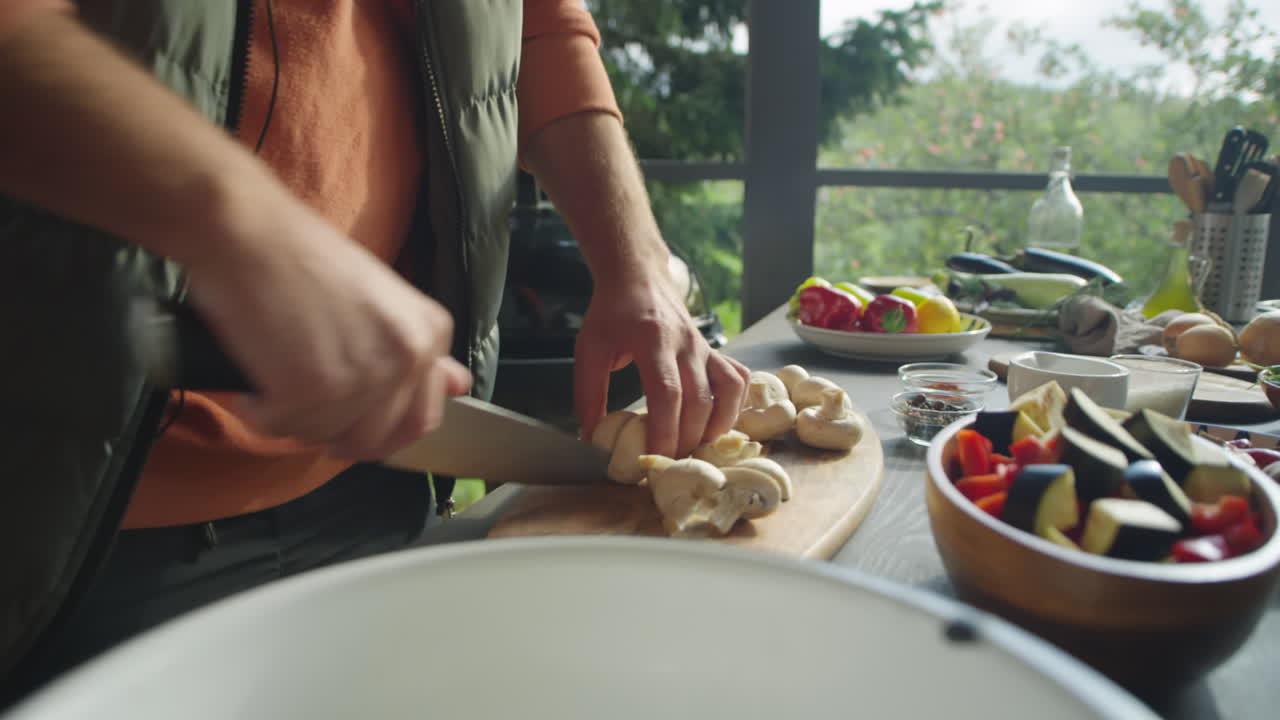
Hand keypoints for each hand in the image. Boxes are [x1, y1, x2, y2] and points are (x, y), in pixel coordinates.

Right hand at [183, 195, 470, 460]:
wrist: (246, 228)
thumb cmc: (301, 256)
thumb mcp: (382, 298)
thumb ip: (421, 352)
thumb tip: (461, 386)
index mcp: (429, 334)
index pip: (420, 417)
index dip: (377, 425)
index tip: (348, 413)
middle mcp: (407, 356)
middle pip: (374, 438)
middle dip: (334, 430)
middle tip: (302, 401)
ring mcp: (362, 376)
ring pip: (325, 436)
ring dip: (294, 417)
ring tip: (276, 371)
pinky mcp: (310, 389)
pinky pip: (282, 428)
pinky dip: (259, 411)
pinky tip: (256, 377)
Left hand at [574, 274, 748, 458]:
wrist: (638, 276)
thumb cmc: (611, 314)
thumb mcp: (589, 350)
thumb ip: (588, 396)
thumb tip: (591, 441)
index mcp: (652, 339)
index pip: (667, 394)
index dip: (664, 431)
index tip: (654, 458)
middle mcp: (686, 343)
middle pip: (699, 401)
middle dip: (686, 439)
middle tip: (669, 462)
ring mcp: (705, 346)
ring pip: (728, 392)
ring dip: (715, 426)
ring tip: (694, 446)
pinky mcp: (715, 350)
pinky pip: (737, 380)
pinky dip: (733, 405)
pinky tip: (715, 421)